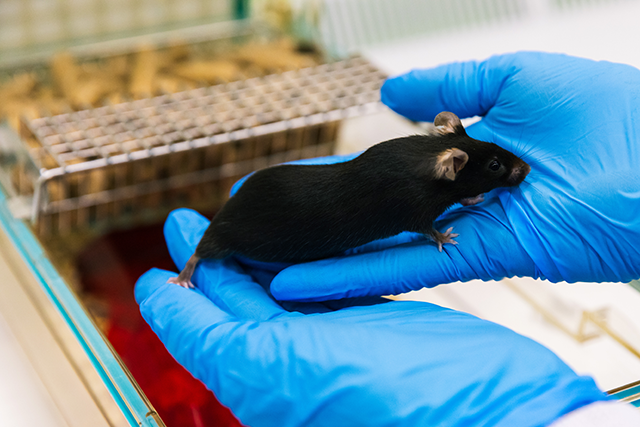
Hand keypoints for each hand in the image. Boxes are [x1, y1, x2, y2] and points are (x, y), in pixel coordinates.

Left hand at [135, 209, 606, 426]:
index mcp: (261, 377)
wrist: (495, 415)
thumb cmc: (389, 403)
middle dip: (226, 249)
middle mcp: (294, 362)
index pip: (207, 317)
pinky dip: (318, 253)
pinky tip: (313, 231)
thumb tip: (159, 295)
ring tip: (253, 209)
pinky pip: (335, 282)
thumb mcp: (275, 368)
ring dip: (268, 245)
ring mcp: (337, 342)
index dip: (188, 272)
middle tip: (204, 209)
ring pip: (288, 284)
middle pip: (245, 295)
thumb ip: (209, 334)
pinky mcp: (378, 325)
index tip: (177, 227)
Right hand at [269, 52, 639, 300]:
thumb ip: (447, 85)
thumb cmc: (596, 107)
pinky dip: (359, 273)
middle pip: (390, 214)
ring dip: (335, 258)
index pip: (406, 168)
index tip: (326, 180)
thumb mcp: (509, 79)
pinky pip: (410, 265)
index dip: (366, 175)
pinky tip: (312, 280)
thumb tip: (388, 93)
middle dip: (341, 224)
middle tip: (285, 229)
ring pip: (389, 246)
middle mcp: (467, 195)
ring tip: (277, 263)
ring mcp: (469, 228)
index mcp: (476, 153)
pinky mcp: (477, 256)